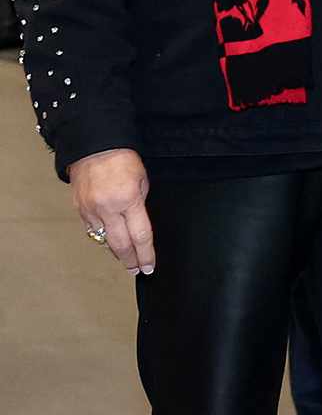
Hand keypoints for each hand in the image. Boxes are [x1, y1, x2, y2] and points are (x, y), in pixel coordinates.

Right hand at [69, 147, 155, 274]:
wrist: (93, 144)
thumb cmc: (121, 158)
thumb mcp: (142, 180)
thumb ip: (140, 204)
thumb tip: (137, 224)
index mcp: (128, 200)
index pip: (140, 237)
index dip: (146, 255)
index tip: (149, 266)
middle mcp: (107, 208)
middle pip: (120, 245)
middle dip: (130, 260)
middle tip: (136, 270)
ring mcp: (91, 210)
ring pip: (103, 240)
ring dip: (115, 251)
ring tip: (125, 258)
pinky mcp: (79, 208)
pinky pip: (91, 229)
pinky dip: (101, 236)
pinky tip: (108, 240)